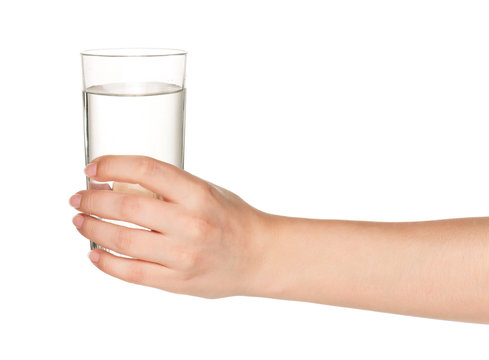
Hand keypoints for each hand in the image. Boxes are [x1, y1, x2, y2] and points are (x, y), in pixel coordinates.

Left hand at [69, 155, 268, 297]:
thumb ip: (170, 188)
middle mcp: (190, 223)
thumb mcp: (207, 191)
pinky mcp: (177, 281)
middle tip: (79, 198)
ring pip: (121, 241)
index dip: (111, 165)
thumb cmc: (233, 219)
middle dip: (92, 200)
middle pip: (125, 206)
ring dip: (92, 229)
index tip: (93, 168)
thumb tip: (121, 184)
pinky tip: (95, 253)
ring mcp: (182, 255)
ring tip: (80, 221)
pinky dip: (106, 263)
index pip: (145, 170)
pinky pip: (131, 273)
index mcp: (198, 193)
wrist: (259, 256)